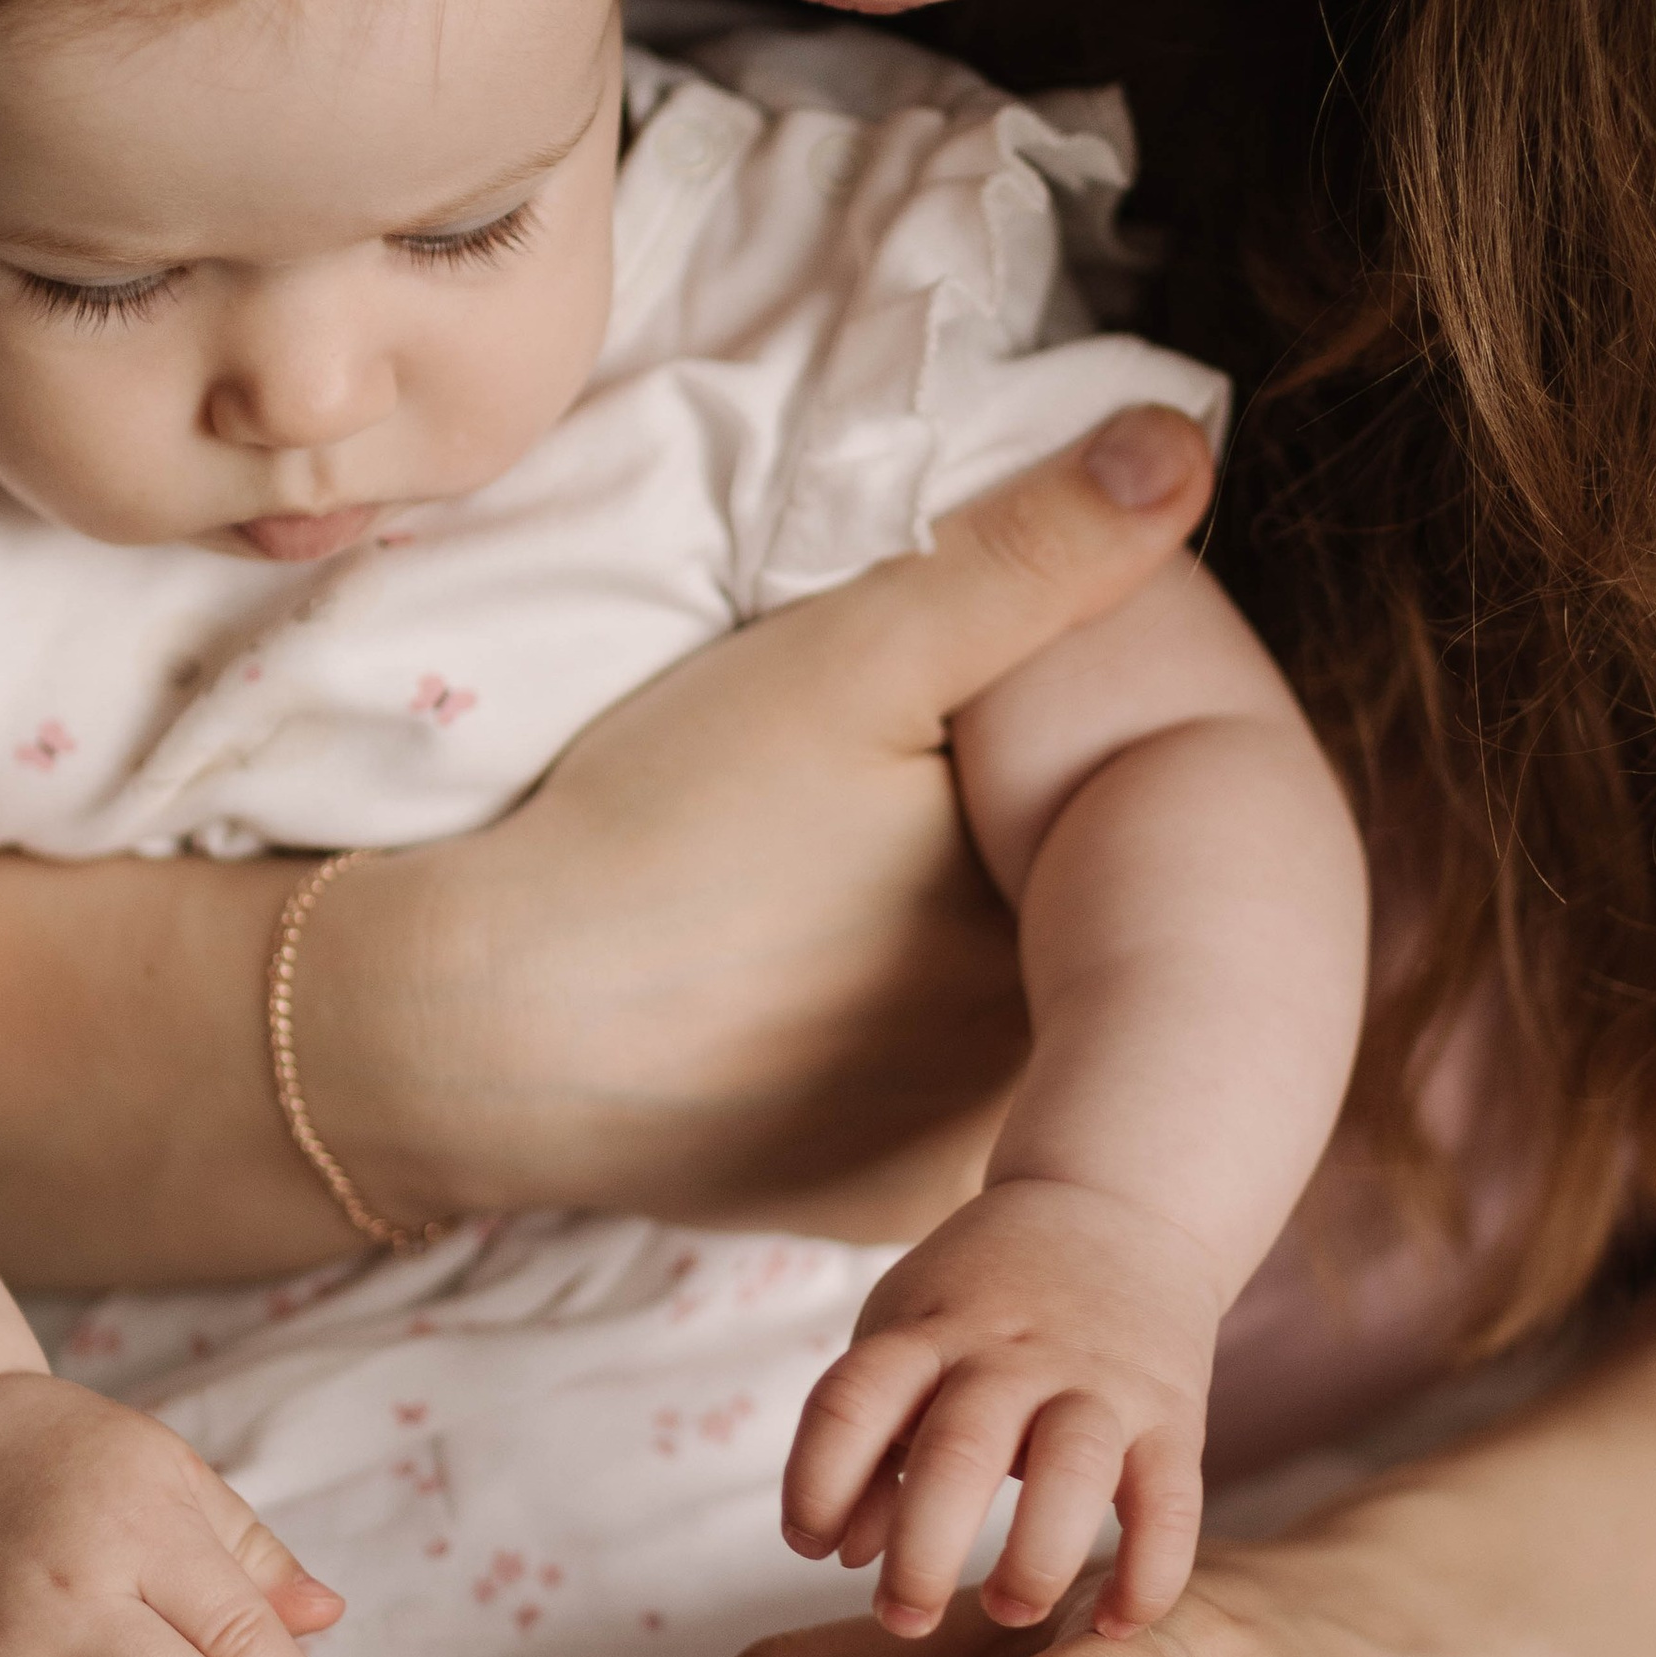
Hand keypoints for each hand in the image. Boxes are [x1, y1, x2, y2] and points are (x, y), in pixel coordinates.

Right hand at [301, 408, 1220, 1243]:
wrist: (472, 1037)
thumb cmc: (657, 836)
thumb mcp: (848, 661)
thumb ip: (1028, 559)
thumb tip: (1183, 449)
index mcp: (1075, 943)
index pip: (1126, 822)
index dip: (1057, 746)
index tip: (955, 713)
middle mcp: (1050, 1074)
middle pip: (1077, 925)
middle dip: (1018, 853)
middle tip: (869, 804)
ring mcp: (970, 1157)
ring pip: (1013, 1017)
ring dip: (972, 956)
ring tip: (838, 890)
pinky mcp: (882, 1207)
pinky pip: (933, 1105)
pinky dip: (897, 1048)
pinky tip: (811, 990)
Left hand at [783, 1180, 1219, 1639]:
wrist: (1117, 1211)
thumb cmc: (982, 1301)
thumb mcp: (907, 1337)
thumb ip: (868, 1446)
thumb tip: (842, 1558)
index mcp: (927, 1331)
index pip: (851, 1401)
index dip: (815, 1483)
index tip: (810, 1546)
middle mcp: (1010, 1353)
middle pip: (958, 1451)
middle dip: (922, 1554)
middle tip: (902, 1618)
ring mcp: (1098, 1381)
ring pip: (1072, 1470)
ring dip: (1034, 1560)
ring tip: (1006, 1610)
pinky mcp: (1173, 1413)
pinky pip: (1171, 1504)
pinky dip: (1149, 1575)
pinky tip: (1115, 1626)